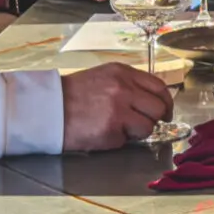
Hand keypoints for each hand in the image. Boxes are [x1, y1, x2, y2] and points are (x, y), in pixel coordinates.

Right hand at [59, 62, 177, 150]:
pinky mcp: (112, 130)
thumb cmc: (73, 95)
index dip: (165, 102)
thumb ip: (127, 85)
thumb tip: (150, 101)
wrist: (48, 109)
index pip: (159, 86)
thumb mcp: (103, 77)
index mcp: (122, 73)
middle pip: (159, 107)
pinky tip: (103, 133)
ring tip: (117, 128)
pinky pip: (129, 140)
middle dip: (155, 119)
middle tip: (143, 125)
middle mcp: (124, 88)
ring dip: (137, 131)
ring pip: (148, 126)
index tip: (164, 112)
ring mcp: (119, 109)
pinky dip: (120, 140)